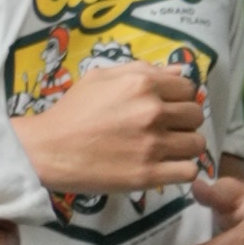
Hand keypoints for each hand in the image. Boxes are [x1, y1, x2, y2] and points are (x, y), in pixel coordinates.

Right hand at [12, 51, 208, 197]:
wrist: (47, 150)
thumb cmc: (71, 111)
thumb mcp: (101, 77)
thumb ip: (142, 70)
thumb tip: (179, 71)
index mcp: (143, 84)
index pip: (188, 88)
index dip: (179, 98)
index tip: (166, 108)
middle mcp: (152, 112)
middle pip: (196, 116)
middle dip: (183, 121)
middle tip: (165, 129)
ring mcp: (152, 146)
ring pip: (196, 144)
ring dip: (184, 147)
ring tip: (166, 150)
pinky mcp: (148, 175)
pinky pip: (188, 172)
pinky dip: (182, 171)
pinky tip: (166, 168)